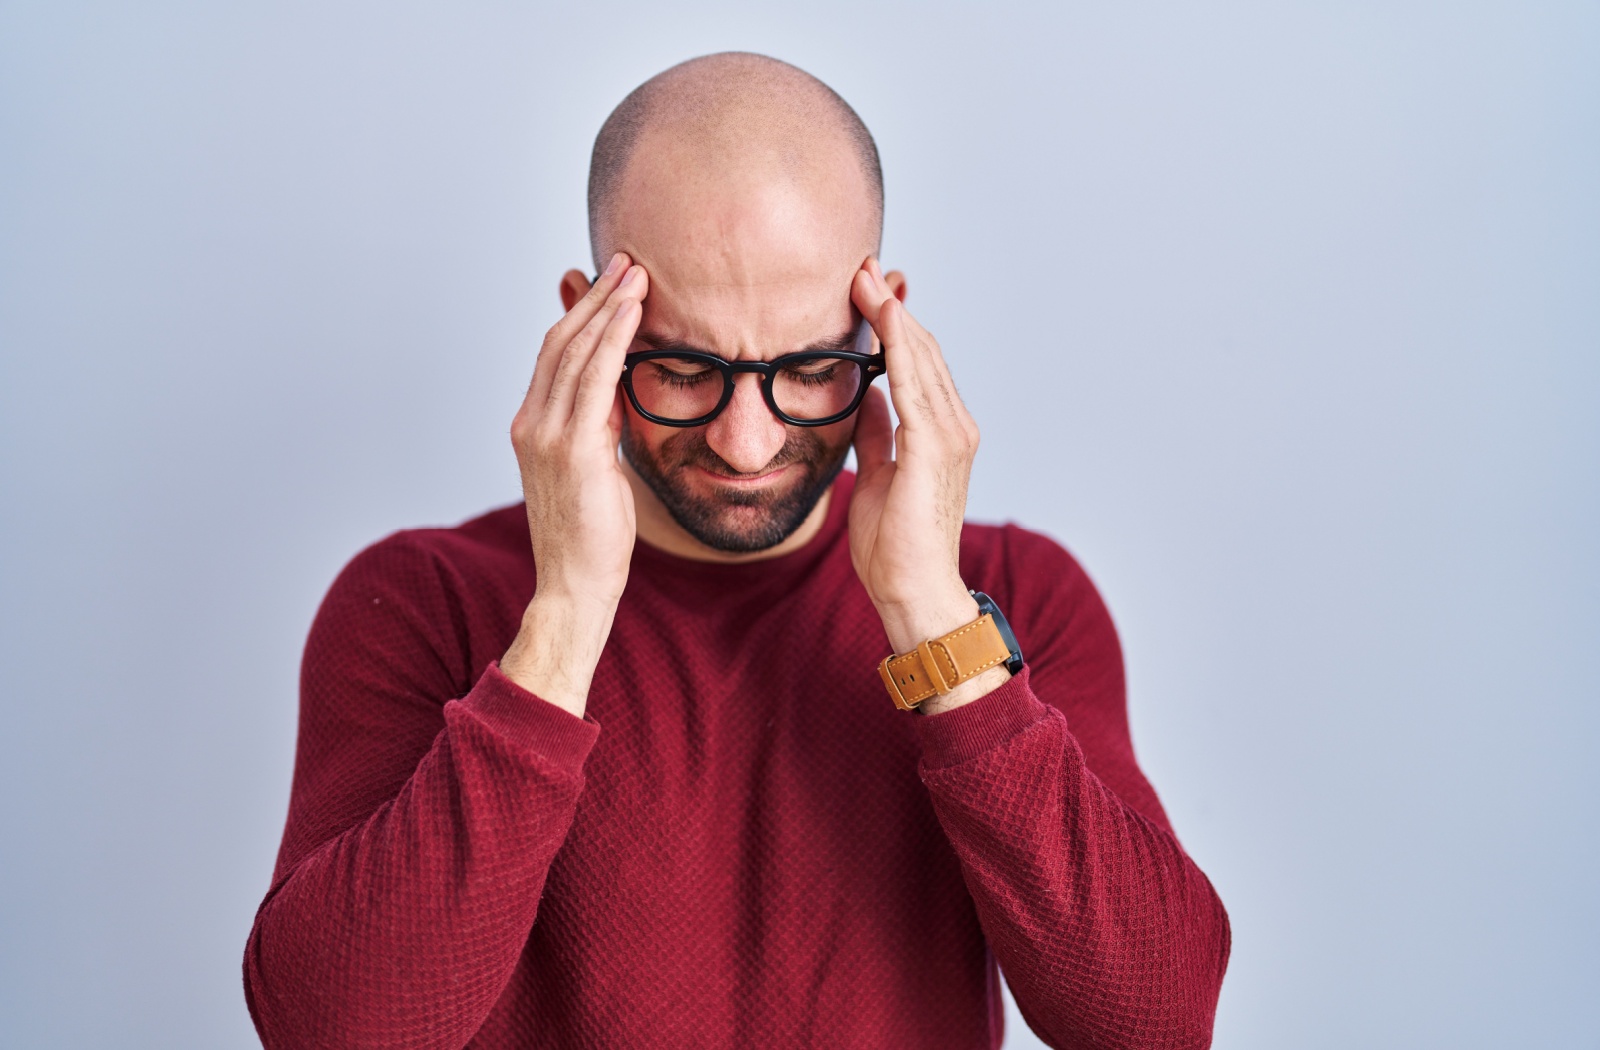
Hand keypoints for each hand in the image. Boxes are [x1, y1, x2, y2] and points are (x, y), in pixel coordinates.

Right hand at [500, 254, 648, 715]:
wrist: (575, 586)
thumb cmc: (592, 536)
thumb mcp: (597, 468)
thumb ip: (600, 426)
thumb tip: (618, 394)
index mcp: (533, 426)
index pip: (555, 353)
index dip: (582, 312)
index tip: (612, 280)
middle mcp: (531, 423)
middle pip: (560, 340)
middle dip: (596, 296)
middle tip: (628, 258)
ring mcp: (545, 434)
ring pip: (574, 350)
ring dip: (607, 306)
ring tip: (637, 271)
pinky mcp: (571, 449)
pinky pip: (594, 378)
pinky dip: (613, 339)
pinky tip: (634, 312)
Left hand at [849, 258, 1007, 712]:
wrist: (913, 593)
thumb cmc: (895, 547)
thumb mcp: (876, 474)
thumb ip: (878, 434)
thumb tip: (867, 398)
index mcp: (938, 432)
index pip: (915, 363)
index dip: (891, 323)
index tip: (864, 289)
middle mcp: (953, 426)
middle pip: (921, 350)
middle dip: (891, 306)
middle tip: (861, 267)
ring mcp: (950, 435)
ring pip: (922, 359)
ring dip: (893, 315)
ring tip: (865, 278)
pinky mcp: (936, 449)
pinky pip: (916, 386)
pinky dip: (900, 348)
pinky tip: (883, 319)